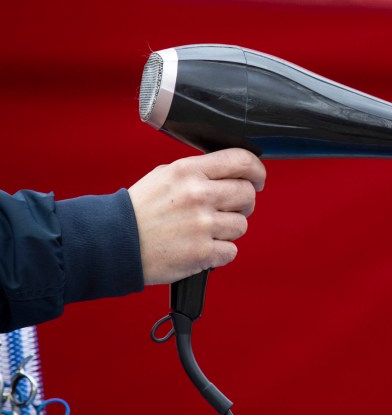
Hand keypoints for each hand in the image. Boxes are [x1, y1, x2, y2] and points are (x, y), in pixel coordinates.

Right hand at [128, 149, 266, 284]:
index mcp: (189, 171)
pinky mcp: (202, 253)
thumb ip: (198, 172)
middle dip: (244, 203)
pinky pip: (231, 251)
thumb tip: (231, 173)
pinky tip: (200, 247)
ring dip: (228, 230)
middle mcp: (198, 195)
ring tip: (204, 231)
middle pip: (247, 194)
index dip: (256, 170)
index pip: (241, 161)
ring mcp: (202, 225)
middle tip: (230, 208)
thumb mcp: (165, 176)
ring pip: (241, 225)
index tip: (257, 179)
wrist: (112, 243)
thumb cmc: (139, 210)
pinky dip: (219, 253)